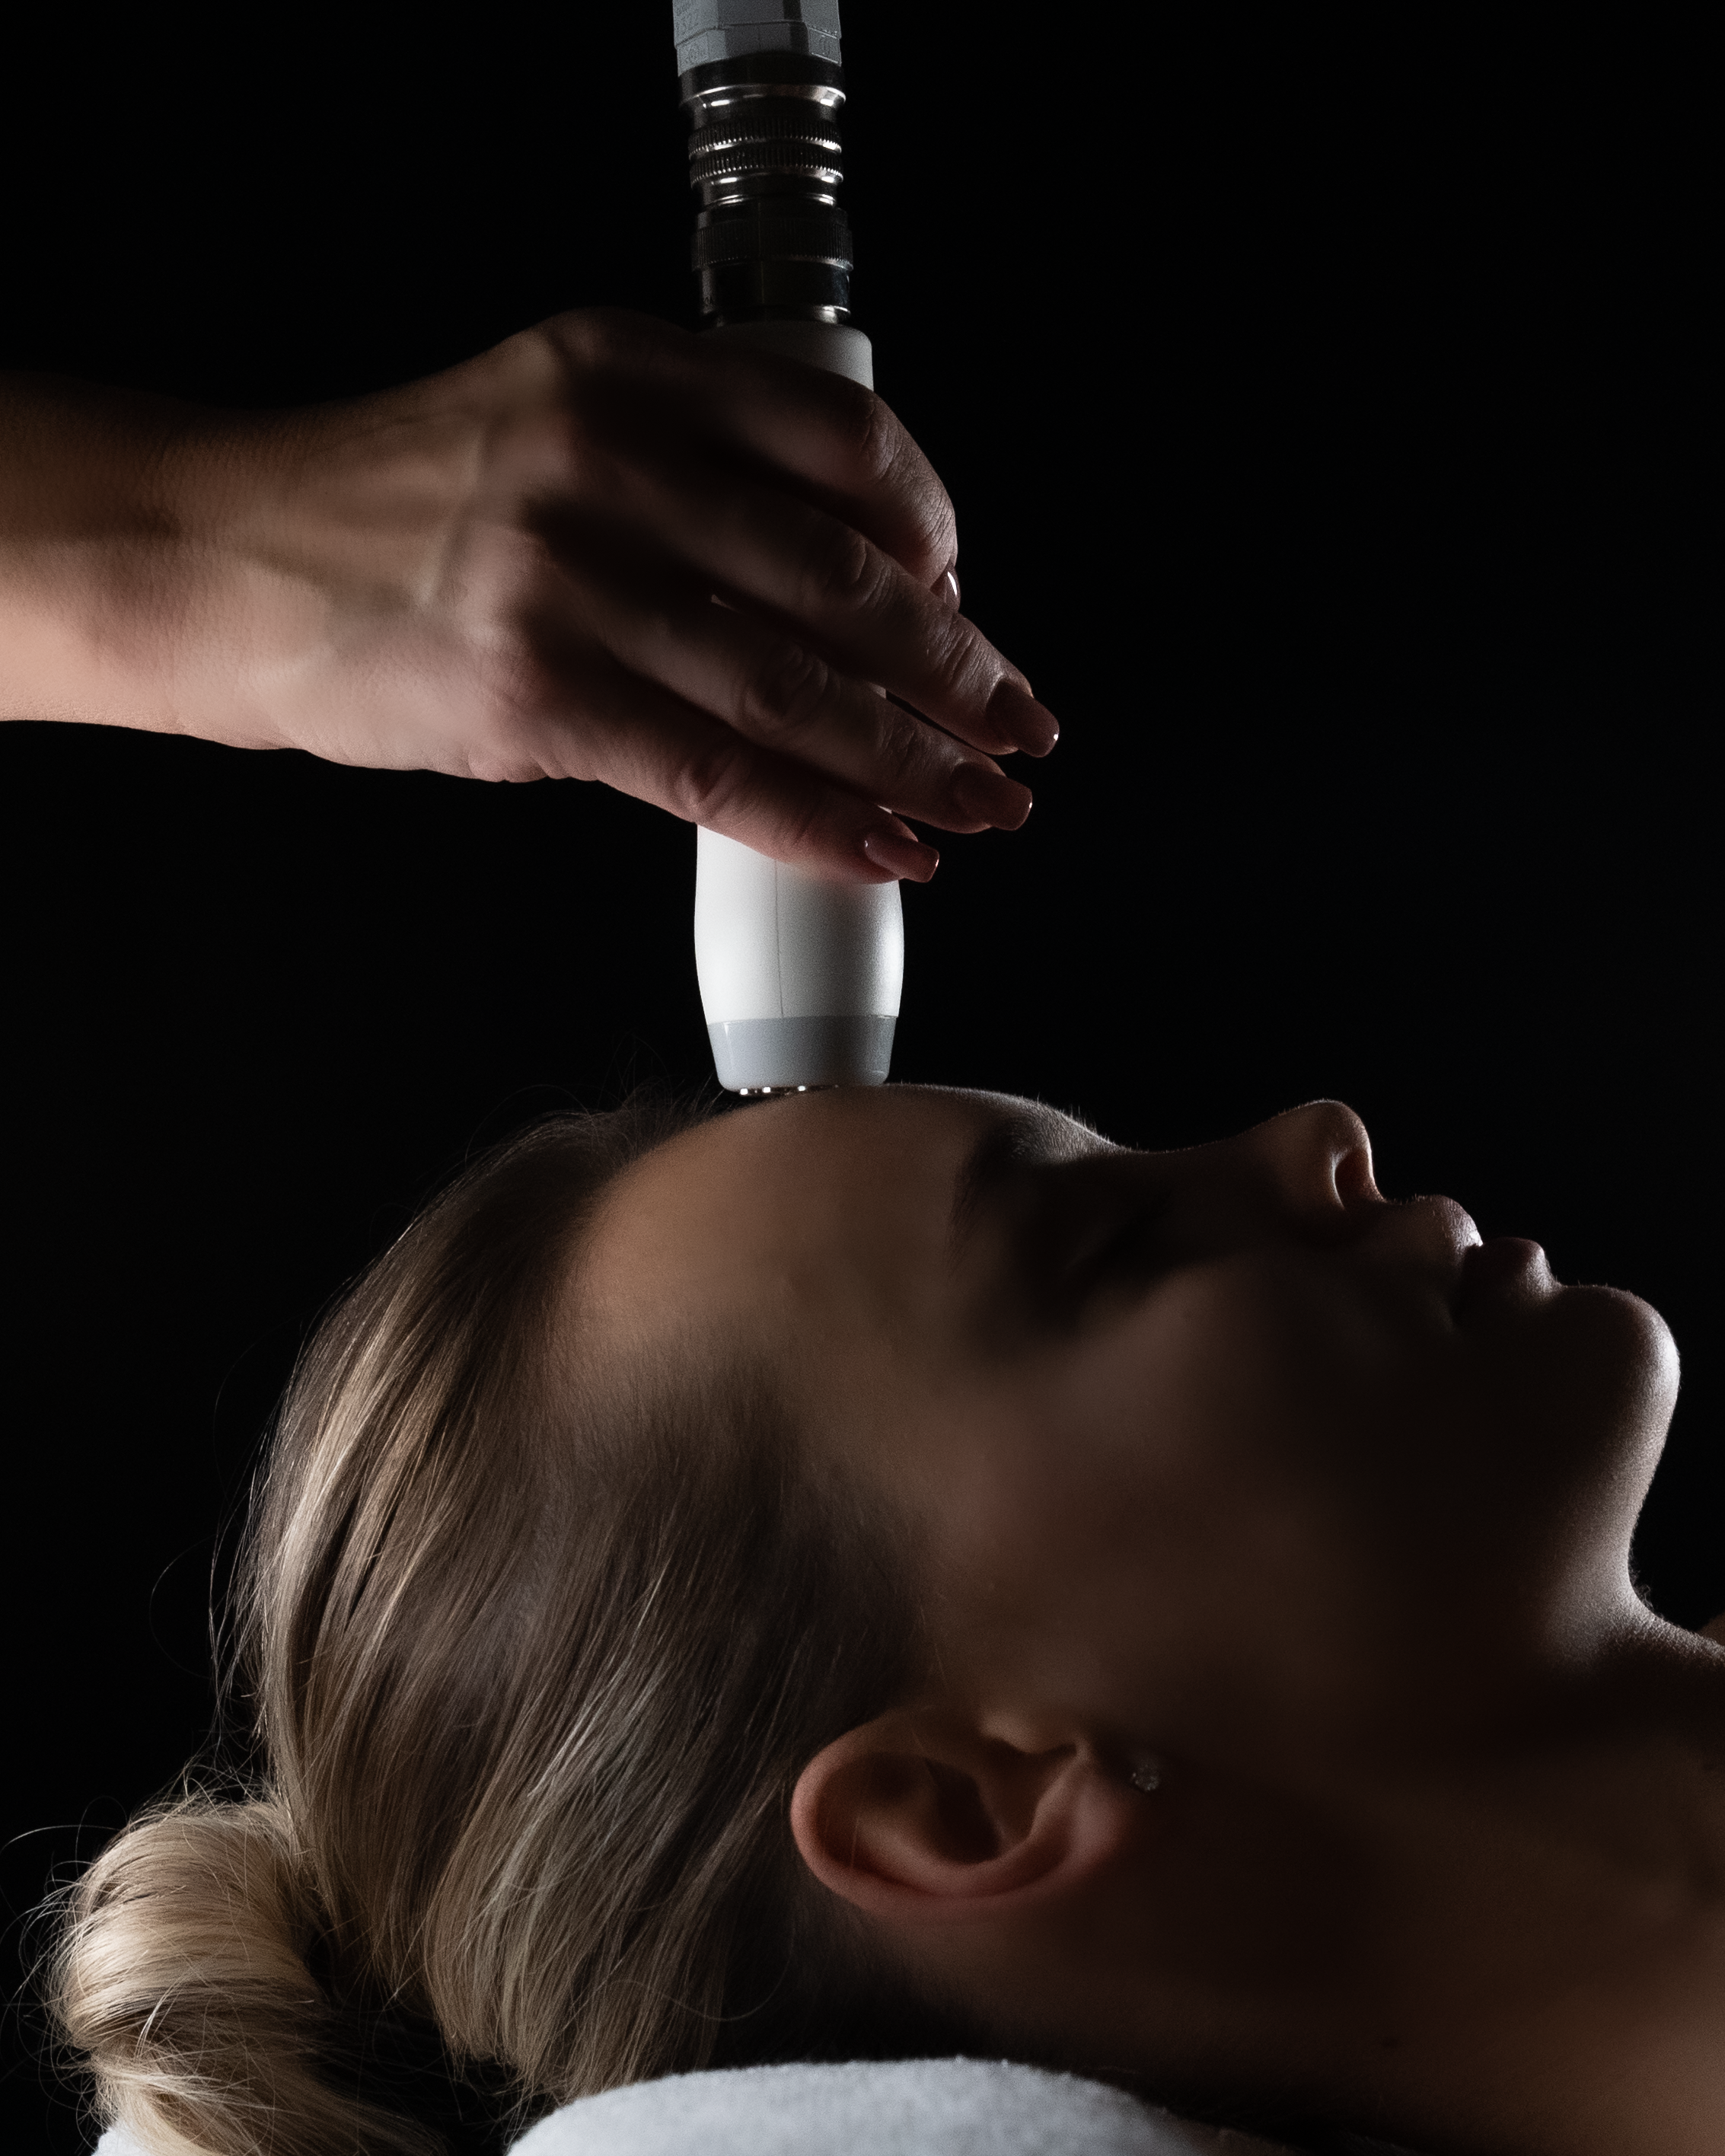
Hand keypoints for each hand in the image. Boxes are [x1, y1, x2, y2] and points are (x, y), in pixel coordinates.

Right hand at [2, 311, 1056, 881]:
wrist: (234, 563)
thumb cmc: (396, 510)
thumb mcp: (547, 428)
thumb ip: (686, 478)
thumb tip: (842, 598)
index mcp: (628, 370)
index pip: (842, 439)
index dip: (934, 530)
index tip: (965, 597)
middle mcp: (609, 459)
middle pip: (844, 576)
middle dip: (955, 671)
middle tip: (1018, 729)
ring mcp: (571, 580)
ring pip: (795, 685)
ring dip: (912, 761)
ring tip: (980, 807)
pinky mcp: (536, 696)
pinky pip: (716, 771)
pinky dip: (816, 820)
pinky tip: (882, 850)